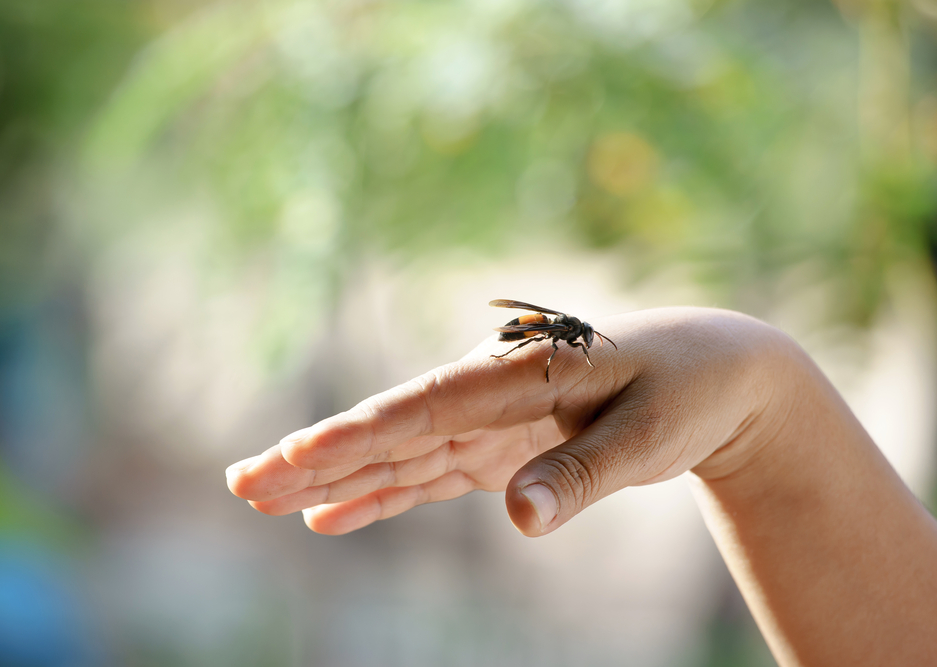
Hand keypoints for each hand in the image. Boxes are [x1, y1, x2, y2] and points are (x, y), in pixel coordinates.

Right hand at [226, 307, 789, 535]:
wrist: (712, 370)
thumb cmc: (684, 389)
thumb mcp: (649, 431)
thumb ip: (583, 471)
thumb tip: (518, 520)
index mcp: (516, 373)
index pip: (422, 409)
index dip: (357, 437)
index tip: (295, 459)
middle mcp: (486, 394)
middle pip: (388, 429)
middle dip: (315, 456)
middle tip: (241, 482)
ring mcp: (485, 424)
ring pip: (394, 454)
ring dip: (330, 476)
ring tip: (262, 495)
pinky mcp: (496, 450)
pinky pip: (427, 477)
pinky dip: (380, 496)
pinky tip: (332, 513)